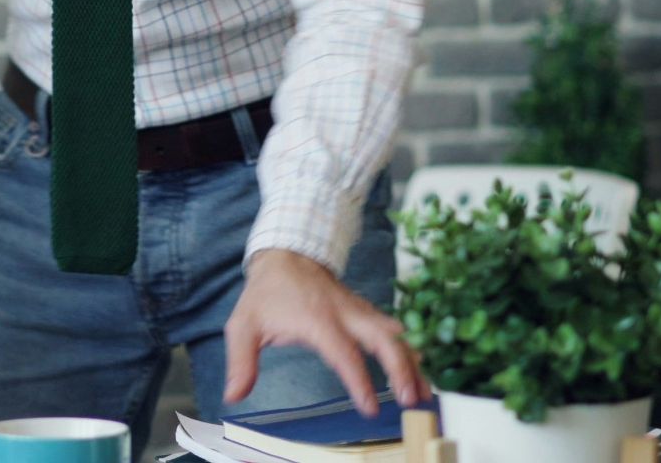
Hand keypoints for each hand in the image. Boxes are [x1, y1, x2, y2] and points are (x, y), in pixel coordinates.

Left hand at [223, 249, 426, 416]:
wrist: (286, 255)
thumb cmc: (266, 293)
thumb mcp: (243, 324)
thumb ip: (241, 360)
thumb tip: (234, 394)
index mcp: (316, 319)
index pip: (343, 352)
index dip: (359, 380)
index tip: (370, 406)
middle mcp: (344, 314)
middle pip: (383, 339)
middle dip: (401, 368)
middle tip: (412, 399)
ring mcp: (358, 311)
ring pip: (395, 334)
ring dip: (412, 362)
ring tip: (426, 392)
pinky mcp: (365, 312)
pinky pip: (392, 331)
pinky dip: (408, 350)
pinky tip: (419, 371)